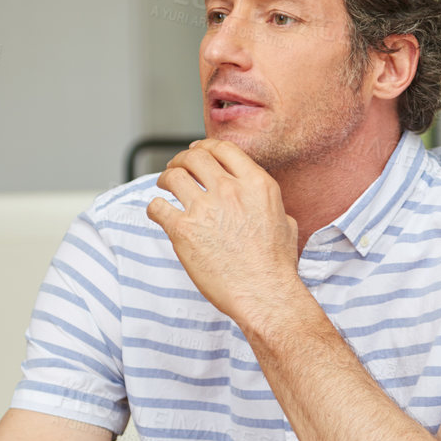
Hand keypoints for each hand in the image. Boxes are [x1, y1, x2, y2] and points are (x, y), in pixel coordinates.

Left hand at [145, 139, 304, 330]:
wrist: (263, 293)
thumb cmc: (276, 264)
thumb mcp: (285, 222)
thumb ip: (269, 204)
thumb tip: (260, 203)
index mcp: (257, 184)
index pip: (224, 149)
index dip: (205, 147)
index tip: (197, 152)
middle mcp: (230, 190)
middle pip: (195, 156)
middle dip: (182, 159)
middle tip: (176, 168)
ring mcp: (205, 209)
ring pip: (173, 176)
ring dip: (166, 178)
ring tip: (164, 187)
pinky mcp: (183, 230)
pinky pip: (158, 207)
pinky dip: (155, 207)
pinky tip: (160, 213)